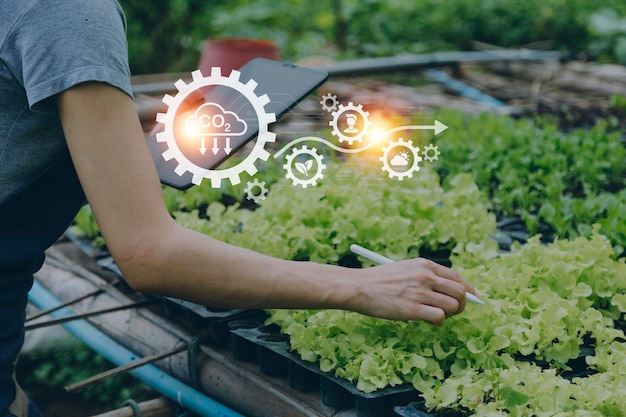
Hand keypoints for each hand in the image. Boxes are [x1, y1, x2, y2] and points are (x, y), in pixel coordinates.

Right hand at [348, 258, 475, 324]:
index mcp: (424, 264)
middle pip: (460, 292)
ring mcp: (420, 293)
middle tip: (452, 311)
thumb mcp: (404, 269)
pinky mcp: (414, 309)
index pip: (456, 278)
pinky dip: (437, 321)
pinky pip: (439, 317)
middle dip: (461, 304)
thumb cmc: (378, 281)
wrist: (358, 287)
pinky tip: (427, 320)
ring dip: (448, 314)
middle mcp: (426, 276)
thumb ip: (424, 276)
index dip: (467, 290)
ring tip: (435, 316)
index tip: (470, 298)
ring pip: (452, 306)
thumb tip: (446, 290)